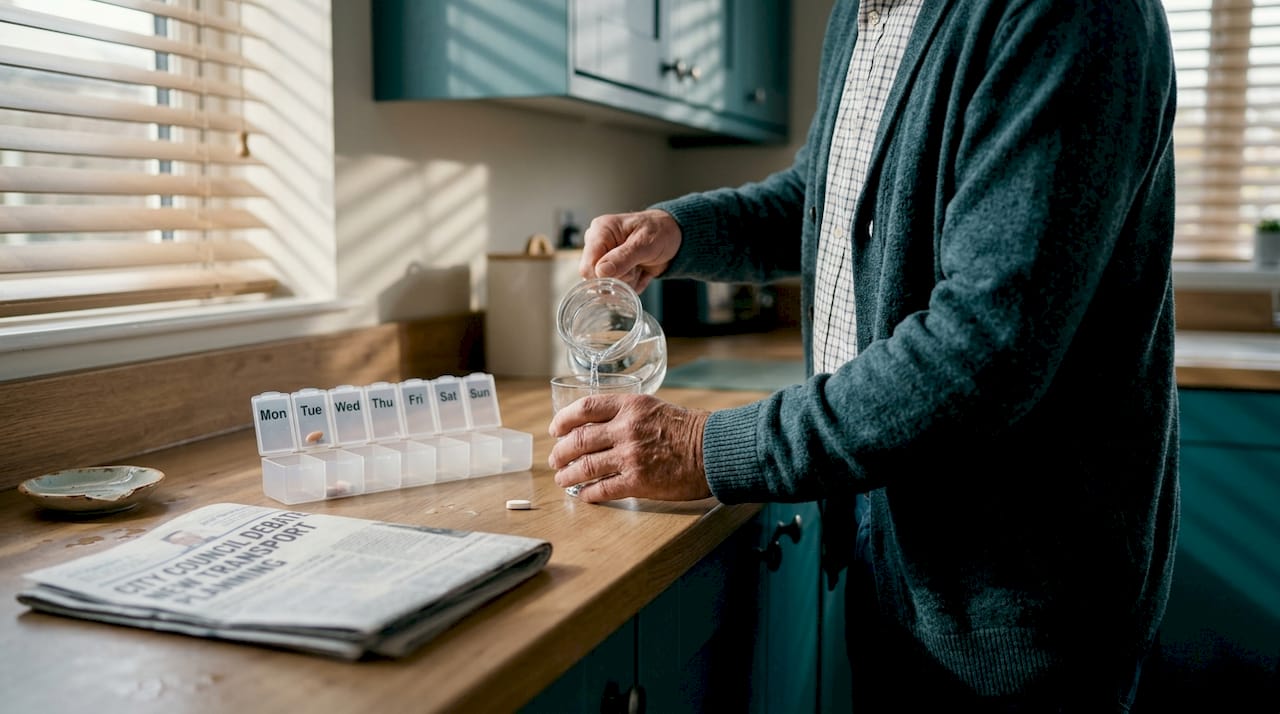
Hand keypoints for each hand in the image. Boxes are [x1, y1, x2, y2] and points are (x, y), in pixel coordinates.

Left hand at [548, 393, 711, 502]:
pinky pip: (602, 489)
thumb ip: (627, 415)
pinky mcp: (637, 482)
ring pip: (585, 466)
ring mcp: (630, 456)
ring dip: (568, 475)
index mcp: (630, 406)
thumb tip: (600, 428)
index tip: (556, 429)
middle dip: (561, 452)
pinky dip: (589, 494)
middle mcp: (625, 428)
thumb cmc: (689, 430)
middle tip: (555, 459)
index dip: (564, 420)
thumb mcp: (655, 408)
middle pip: (579, 440)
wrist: (714, 451)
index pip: (585, 408)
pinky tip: (585, 496)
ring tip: (562, 479)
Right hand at [580, 210, 681, 291]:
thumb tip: (601, 272)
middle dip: (621, 278)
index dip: (605, 276)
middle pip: (595, 279)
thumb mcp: (646, 242)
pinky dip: (632, 285)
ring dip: (628, 282)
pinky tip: (640, 271)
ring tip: (640, 266)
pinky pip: (617, 290)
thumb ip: (623, 257)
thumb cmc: (661, 231)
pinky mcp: (612, 271)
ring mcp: (604, 259)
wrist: (674, 237)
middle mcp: (598, 245)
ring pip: (607, 287)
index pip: (587, 266)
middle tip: (638, 265)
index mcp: (600, 231)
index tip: (627, 272)